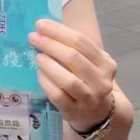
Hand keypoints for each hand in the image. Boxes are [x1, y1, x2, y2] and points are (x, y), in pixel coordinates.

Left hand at [31, 18, 116, 132]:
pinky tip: (39, 74)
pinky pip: (58, 96)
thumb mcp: (91, 65)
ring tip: (37, 56)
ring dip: (49, 65)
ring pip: (68, 79)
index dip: (59, 31)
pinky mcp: (75, 112)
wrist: (98, 115)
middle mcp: (101, 81)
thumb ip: (76, 50)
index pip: (82, 42)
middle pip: (74, 58)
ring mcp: (89, 98)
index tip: (40, 24)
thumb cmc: (89, 83)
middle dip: (51, 44)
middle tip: (33, 37)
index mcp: (106, 63)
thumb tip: (46, 30)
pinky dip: (47, 83)